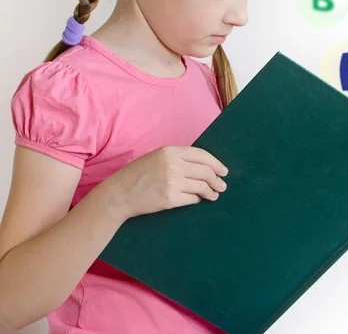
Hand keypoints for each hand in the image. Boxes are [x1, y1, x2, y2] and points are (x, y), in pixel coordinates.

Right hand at [103, 146, 228, 220]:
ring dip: (211, 191)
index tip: (223, 171)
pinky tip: (199, 199)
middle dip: (217, 180)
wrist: (119, 194)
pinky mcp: (170, 199)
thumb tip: (204, 166)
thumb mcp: (157, 157)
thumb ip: (178, 158)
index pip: (202, 155)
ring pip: (202, 186)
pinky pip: (192, 199)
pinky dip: (198, 199)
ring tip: (214, 194)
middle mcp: (173, 165)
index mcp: (170, 151)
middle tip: (222, 185)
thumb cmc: (138, 174)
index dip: (216, 163)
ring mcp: (172, 183)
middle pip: (205, 172)